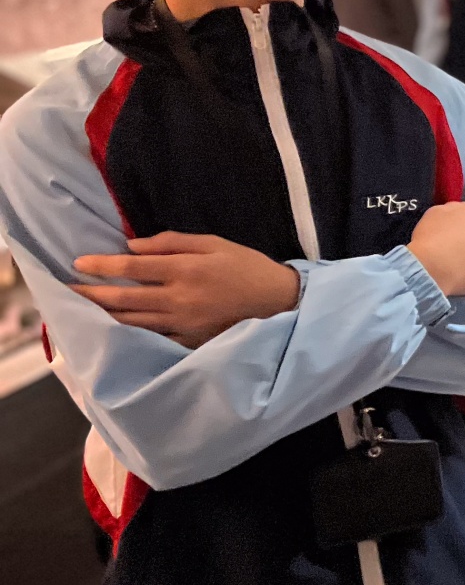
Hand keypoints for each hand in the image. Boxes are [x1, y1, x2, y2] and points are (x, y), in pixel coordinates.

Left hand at [72, 232, 299, 347]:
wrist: (278, 302)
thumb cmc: (246, 267)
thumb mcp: (214, 243)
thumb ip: (173, 242)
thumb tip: (133, 246)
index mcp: (184, 270)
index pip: (132, 268)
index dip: (101, 266)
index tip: (78, 264)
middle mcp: (178, 299)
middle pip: (123, 298)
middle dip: (91, 294)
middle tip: (66, 291)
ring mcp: (182, 325)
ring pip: (131, 322)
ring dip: (102, 316)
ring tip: (80, 312)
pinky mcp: (188, 341)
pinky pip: (151, 340)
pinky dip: (128, 336)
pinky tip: (112, 332)